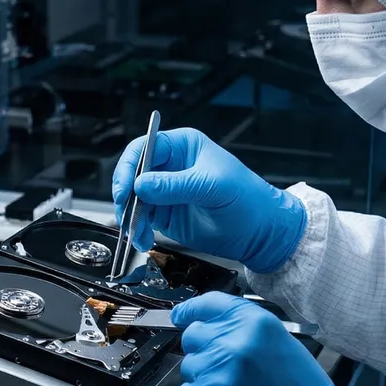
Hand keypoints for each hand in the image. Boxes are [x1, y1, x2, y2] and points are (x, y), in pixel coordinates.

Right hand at [111, 128, 305, 273]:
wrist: (260, 232)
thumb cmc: (247, 199)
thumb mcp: (212, 186)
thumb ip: (175, 186)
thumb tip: (141, 184)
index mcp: (183, 146)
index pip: (145, 148)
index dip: (130, 166)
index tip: (126, 188)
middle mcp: (171, 166)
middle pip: (132, 174)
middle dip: (125, 195)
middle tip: (126, 212)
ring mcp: (166, 192)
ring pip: (133, 199)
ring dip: (130, 216)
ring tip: (137, 232)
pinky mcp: (165, 215)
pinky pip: (141, 219)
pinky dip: (137, 230)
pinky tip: (143, 238)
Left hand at [172, 293, 376, 385]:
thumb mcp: (282, 344)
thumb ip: (245, 330)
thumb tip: (213, 327)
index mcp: (254, 323)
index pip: (208, 304)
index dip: (191, 310)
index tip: (181, 315)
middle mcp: (233, 343)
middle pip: (193, 335)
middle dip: (203, 349)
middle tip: (225, 367)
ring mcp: (217, 374)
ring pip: (189, 366)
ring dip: (204, 377)